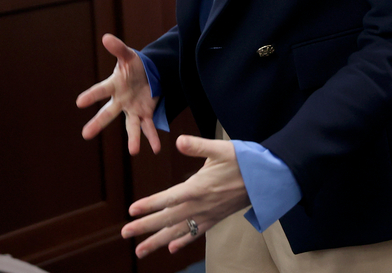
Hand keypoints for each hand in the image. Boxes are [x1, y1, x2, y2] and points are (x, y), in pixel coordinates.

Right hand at [76, 33, 160, 154]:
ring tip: (134, 152)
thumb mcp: (128, 56)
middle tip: (85, 135)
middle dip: (97, 123)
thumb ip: (118, 48)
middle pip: (108, 113)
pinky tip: (156, 149)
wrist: (149, 74)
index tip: (79, 102)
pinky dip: (153, 138)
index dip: (90, 96)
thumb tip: (106, 37)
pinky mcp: (145, 114)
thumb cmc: (135, 66)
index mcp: (114, 86)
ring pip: (131, 126)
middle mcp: (120, 101)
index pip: (100, 90)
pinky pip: (149, 127)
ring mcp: (132, 110)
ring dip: (133, 139)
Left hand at [122, 135, 249, 257]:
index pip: (168, 199)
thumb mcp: (220, 148)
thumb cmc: (243, 160)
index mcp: (198, 188)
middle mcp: (200, 205)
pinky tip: (171, 248)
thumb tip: (179, 141)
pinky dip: (183, 240)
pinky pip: (196, 233)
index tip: (131, 211)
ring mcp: (208, 215)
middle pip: (168, 219)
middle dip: (145, 227)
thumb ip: (198, 146)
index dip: (149, 205)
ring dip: (158, 241)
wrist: (267, 178)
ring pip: (178, 231)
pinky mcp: (216, 218)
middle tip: (125, 233)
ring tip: (140, 251)